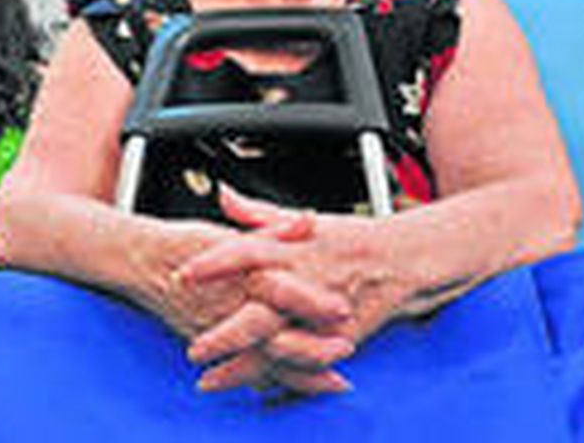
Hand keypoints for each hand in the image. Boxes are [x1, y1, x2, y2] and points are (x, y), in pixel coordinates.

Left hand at [176, 189, 391, 394]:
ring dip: (244, 366)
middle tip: (194, 350)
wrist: (401, 258)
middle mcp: (304, 282)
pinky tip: (254, 389)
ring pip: (278, 346)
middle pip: (259, 312)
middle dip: (224, 334)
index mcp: (292, 249)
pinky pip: (304, 364)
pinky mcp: (338, 338)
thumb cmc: (349, 237)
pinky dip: (279, 378)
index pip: (244, 252)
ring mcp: (322, 315)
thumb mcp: (302, 219)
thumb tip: (223, 195)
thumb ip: (257, 212)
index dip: (212, 263)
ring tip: (212, 378)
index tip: (183, 273)